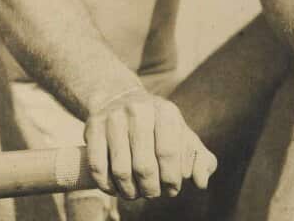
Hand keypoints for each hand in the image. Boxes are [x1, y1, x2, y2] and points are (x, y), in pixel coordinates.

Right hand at [84, 88, 218, 199]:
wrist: (119, 99)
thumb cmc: (158, 126)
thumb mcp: (182, 136)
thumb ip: (200, 159)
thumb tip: (201, 182)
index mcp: (166, 112)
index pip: (169, 154)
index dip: (171, 179)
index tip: (172, 190)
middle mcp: (139, 110)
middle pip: (144, 166)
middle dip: (151, 189)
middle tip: (153, 193)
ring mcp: (113, 118)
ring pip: (121, 170)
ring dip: (129, 191)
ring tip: (135, 194)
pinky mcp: (92, 127)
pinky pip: (98, 166)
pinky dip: (107, 185)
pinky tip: (115, 189)